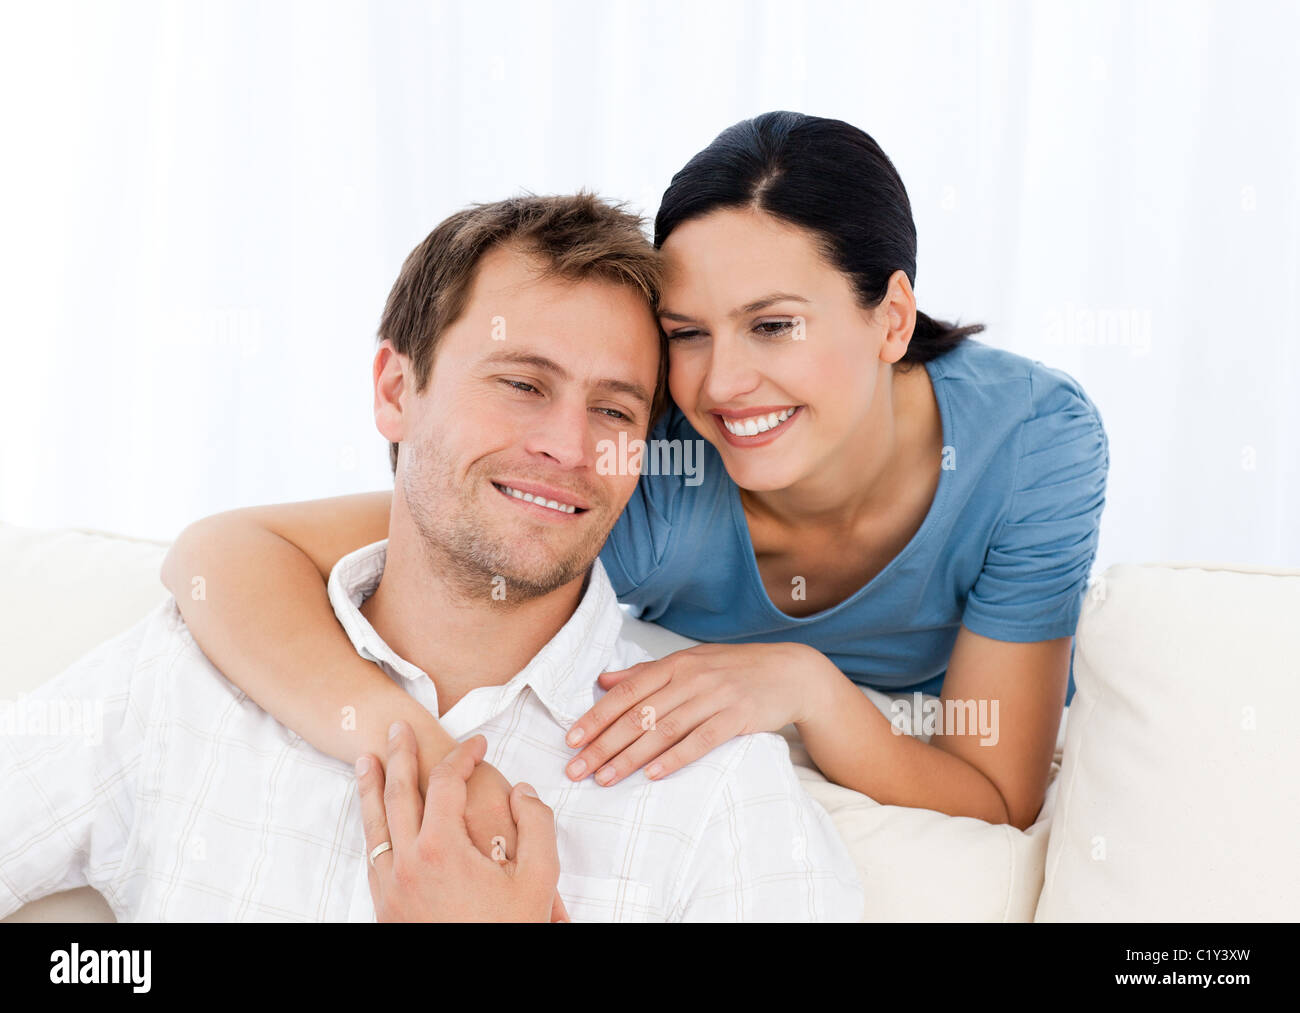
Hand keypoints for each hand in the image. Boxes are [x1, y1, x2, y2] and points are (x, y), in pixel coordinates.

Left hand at [357, 722, 565, 921]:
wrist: (475, 992)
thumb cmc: (509, 932)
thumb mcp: (539, 878)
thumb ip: (537, 826)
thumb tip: (523, 792)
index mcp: (441, 849)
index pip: (444, 783)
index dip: (461, 756)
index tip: (477, 743)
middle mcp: (407, 862)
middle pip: (397, 794)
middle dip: (398, 755)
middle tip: (396, 727)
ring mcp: (390, 886)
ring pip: (374, 825)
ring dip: (370, 787)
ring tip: (365, 760)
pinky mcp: (385, 908)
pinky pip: (373, 855)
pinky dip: (372, 827)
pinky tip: (375, 820)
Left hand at [563, 642, 830, 786]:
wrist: (790, 672)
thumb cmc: (733, 669)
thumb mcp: (689, 662)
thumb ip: (646, 673)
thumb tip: (603, 681)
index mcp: (675, 663)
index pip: (627, 693)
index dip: (596, 717)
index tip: (571, 740)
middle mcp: (691, 677)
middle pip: (639, 715)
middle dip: (604, 744)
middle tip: (576, 769)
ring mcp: (715, 697)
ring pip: (664, 730)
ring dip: (630, 757)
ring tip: (605, 778)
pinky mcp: (738, 717)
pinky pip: (701, 741)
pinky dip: (675, 758)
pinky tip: (652, 774)